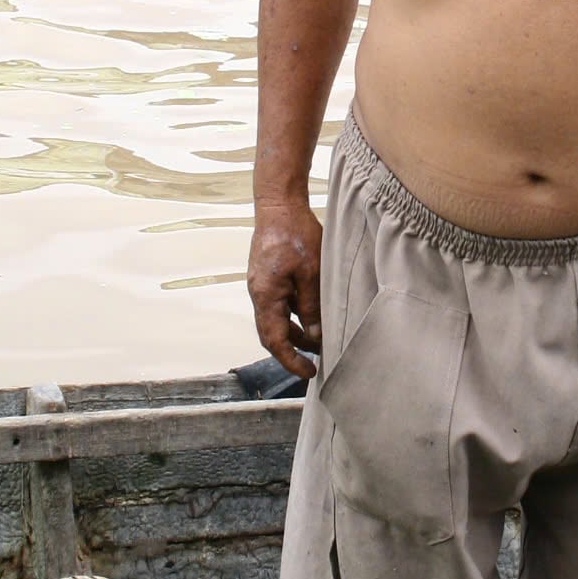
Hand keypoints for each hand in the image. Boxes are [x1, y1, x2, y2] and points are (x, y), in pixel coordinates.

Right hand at [247, 199, 322, 379]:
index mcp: (266, 296)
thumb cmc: (296, 234)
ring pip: (276, 319)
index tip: (309, 373)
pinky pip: (279, 305)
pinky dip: (293, 317)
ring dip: (294, 334)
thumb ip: (312, 307)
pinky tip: (311, 318)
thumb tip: (315, 337)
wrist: (279, 205)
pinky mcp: (268, 277)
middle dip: (291, 352)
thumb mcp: (312, 273)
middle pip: (271, 333)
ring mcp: (261, 285)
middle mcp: (259, 294)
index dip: (291, 360)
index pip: (274, 340)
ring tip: (318, 344)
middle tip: (313, 365)